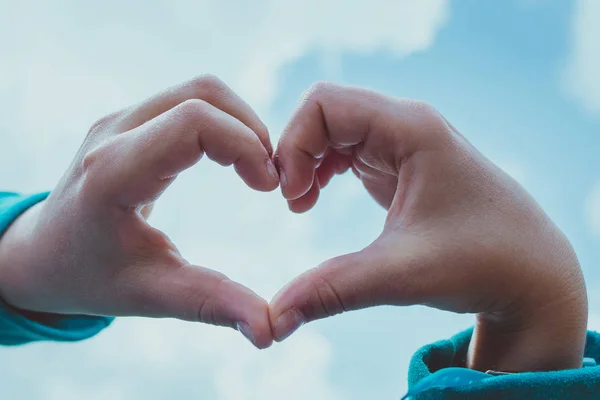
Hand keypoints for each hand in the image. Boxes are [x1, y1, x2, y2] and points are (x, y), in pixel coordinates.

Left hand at [0, 75, 278, 348]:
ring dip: (239, 122)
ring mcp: (118, 121)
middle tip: (270, 178)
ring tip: (256, 168)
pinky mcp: (128, 121)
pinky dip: (222, 122)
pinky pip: (186, 101)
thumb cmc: (91, 277)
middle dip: (251, 130)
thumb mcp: (151, 294)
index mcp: (113, 174)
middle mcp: (113, 134)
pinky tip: (232, 158)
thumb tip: (271, 329)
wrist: (42, 255)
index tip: (269, 187)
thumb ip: (212, 304)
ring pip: (198, 91)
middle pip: (203, 94)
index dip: (246, 145)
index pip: (193, 123)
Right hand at [269, 83, 587, 370]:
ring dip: (306, 162)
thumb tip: (273, 320)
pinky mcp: (399, 163)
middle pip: (324, 111)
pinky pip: (345, 148)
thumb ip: (332, 290)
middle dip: (295, 153)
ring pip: (332, 129)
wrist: (530, 273)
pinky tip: (315, 199)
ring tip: (301, 204)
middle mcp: (406, 125)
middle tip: (291, 202)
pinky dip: (321, 169)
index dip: (293, 143)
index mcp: (411, 129)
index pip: (324, 103)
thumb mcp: (402, 274)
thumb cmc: (482, 264)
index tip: (289, 195)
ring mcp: (403, 142)